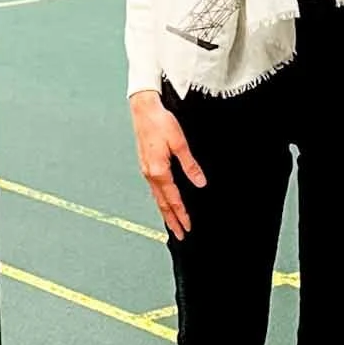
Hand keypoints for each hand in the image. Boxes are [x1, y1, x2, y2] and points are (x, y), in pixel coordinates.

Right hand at [130, 91, 204, 238]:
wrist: (143, 109)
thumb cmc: (160, 123)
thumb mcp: (179, 143)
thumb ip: (190, 165)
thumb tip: (200, 183)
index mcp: (159, 171)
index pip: (173, 199)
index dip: (182, 214)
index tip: (188, 227)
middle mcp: (150, 174)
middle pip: (162, 203)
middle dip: (172, 220)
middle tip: (180, 235)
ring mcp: (146, 170)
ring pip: (157, 197)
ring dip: (166, 212)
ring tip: (173, 224)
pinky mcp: (146, 165)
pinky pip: (154, 189)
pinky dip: (160, 200)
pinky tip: (164, 202)